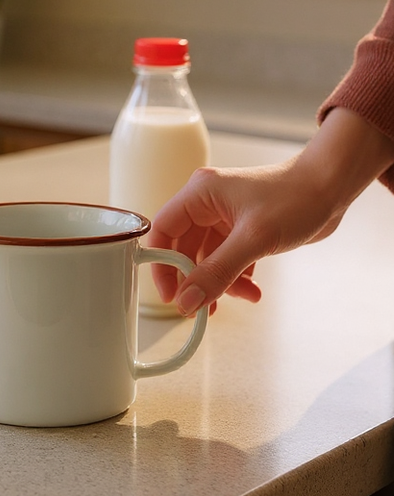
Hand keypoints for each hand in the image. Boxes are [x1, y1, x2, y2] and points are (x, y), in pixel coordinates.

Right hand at [147, 108, 393, 314]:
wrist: (333, 187)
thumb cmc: (296, 198)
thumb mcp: (253, 240)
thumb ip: (217, 273)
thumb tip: (187, 302)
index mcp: (200, 194)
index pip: (163, 231)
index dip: (161, 265)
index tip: (171, 295)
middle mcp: (208, 204)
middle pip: (184, 249)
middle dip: (196, 280)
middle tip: (202, 309)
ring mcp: (226, 217)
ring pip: (208, 259)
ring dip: (222, 283)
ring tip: (244, 298)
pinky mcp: (243, 229)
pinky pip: (228, 260)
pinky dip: (238, 277)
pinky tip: (254, 291)